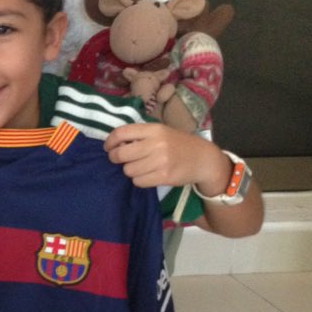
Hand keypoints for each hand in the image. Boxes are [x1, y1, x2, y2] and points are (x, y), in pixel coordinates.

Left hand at [103, 122, 229, 189]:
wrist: (203, 159)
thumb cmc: (178, 144)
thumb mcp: (161, 132)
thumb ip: (141, 135)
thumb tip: (115, 144)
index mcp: (154, 129)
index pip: (122, 133)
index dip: (110, 141)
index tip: (108, 147)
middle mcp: (157, 144)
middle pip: (121, 154)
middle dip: (115, 158)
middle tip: (119, 160)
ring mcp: (161, 161)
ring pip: (128, 170)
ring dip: (130, 170)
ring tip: (140, 167)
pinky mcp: (164, 177)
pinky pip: (138, 181)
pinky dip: (139, 180)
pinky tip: (148, 175)